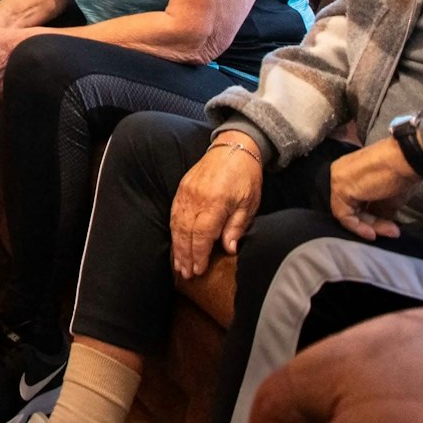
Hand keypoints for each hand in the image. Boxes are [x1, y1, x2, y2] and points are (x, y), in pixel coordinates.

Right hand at [170, 134, 265, 278]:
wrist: (234, 148)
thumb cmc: (246, 177)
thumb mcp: (249, 203)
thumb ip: (236, 227)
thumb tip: (228, 249)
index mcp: (215, 202)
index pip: (202, 234)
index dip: (199, 254)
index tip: (198, 270)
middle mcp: (196, 198)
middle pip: (185, 232)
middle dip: (185, 255)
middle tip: (186, 274)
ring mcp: (186, 192)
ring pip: (176, 224)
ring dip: (177, 246)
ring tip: (179, 265)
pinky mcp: (182, 188)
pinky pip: (174, 214)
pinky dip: (174, 231)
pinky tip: (176, 243)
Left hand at [328, 139, 420, 240]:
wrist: (407, 158)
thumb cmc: (402, 172)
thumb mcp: (389, 196)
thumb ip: (378, 209)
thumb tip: (377, 222)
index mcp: (350, 172)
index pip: (355, 202)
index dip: (372, 218)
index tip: (390, 227)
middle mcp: (340, 174)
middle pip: (352, 207)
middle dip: (373, 223)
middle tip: (393, 231)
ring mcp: (338, 179)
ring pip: (348, 212)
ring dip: (370, 226)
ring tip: (391, 231)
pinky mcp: (340, 187)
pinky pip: (344, 215)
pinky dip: (358, 227)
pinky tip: (373, 233)